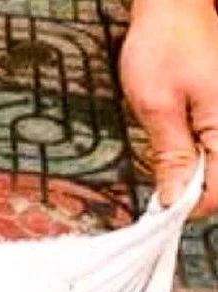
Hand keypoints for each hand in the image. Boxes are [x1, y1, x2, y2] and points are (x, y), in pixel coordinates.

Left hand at [121, 0, 217, 217]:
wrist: (176, 6)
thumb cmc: (163, 45)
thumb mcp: (156, 105)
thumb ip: (171, 156)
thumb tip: (174, 199)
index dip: (189, 206)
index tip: (161, 205)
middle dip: (193, 188)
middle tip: (164, 176)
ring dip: (197, 170)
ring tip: (174, 150)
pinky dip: (201, 152)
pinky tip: (182, 139)